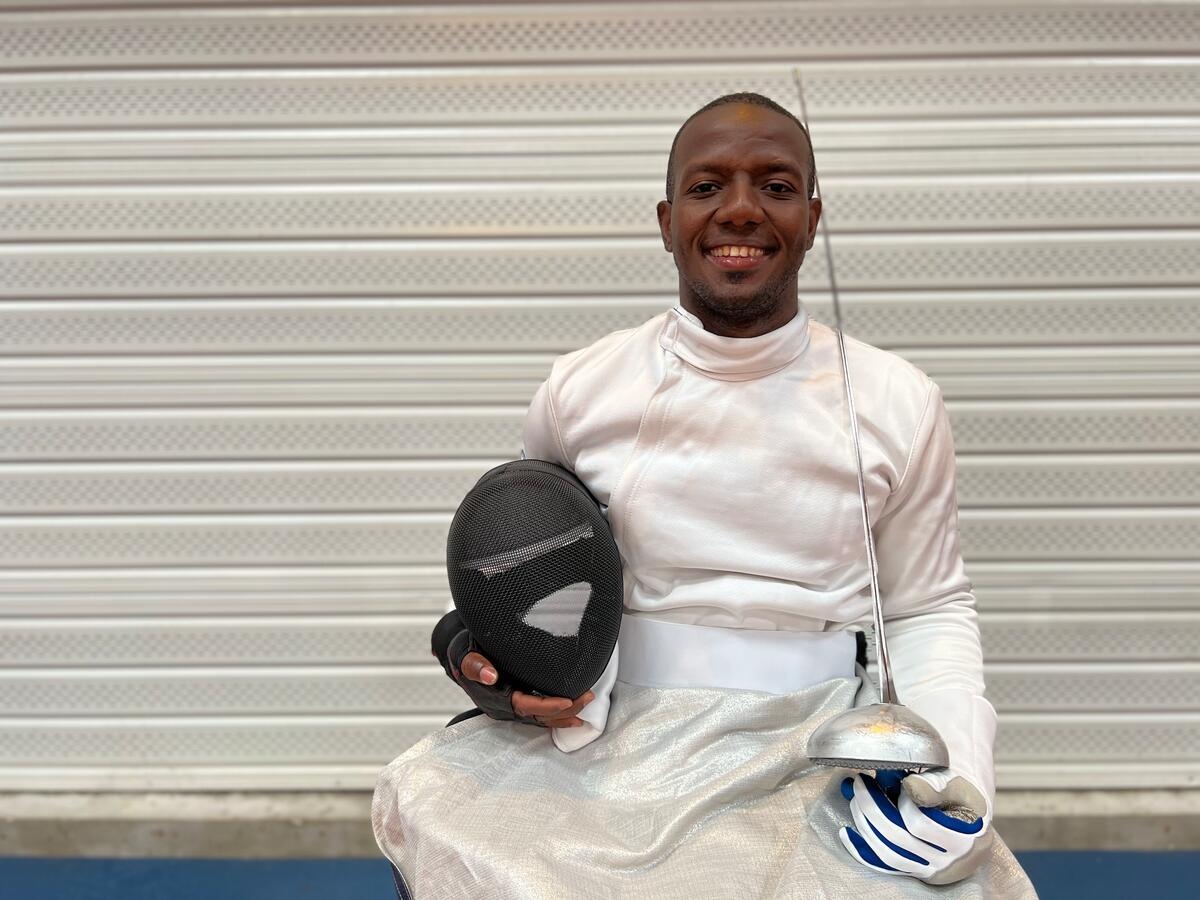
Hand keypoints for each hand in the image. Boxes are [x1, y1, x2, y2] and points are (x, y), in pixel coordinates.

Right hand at [459, 649, 593, 727]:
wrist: (461, 655)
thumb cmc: (465, 653)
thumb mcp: (465, 653)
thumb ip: (475, 664)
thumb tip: (489, 676)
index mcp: (493, 698)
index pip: (524, 706)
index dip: (547, 705)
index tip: (567, 700)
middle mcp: (503, 708)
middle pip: (537, 716)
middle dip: (564, 711)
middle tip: (587, 698)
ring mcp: (510, 708)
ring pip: (540, 718)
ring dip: (564, 715)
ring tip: (586, 705)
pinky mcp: (517, 702)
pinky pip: (539, 714)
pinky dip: (557, 715)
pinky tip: (573, 712)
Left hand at [839, 769, 992, 884]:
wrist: (974, 822)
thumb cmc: (963, 798)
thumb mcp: (957, 785)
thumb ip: (934, 785)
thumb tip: (908, 786)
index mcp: (964, 838)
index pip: (920, 824)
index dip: (903, 801)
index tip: (896, 779)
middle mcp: (949, 861)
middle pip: (899, 838)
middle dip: (873, 808)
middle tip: (859, 783)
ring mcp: (932, 870)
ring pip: (890, 854)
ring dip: (865, 825)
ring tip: (854, 799)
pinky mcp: (918, 874)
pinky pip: (886, 866)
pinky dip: (863, 850)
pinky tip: (847, 833)